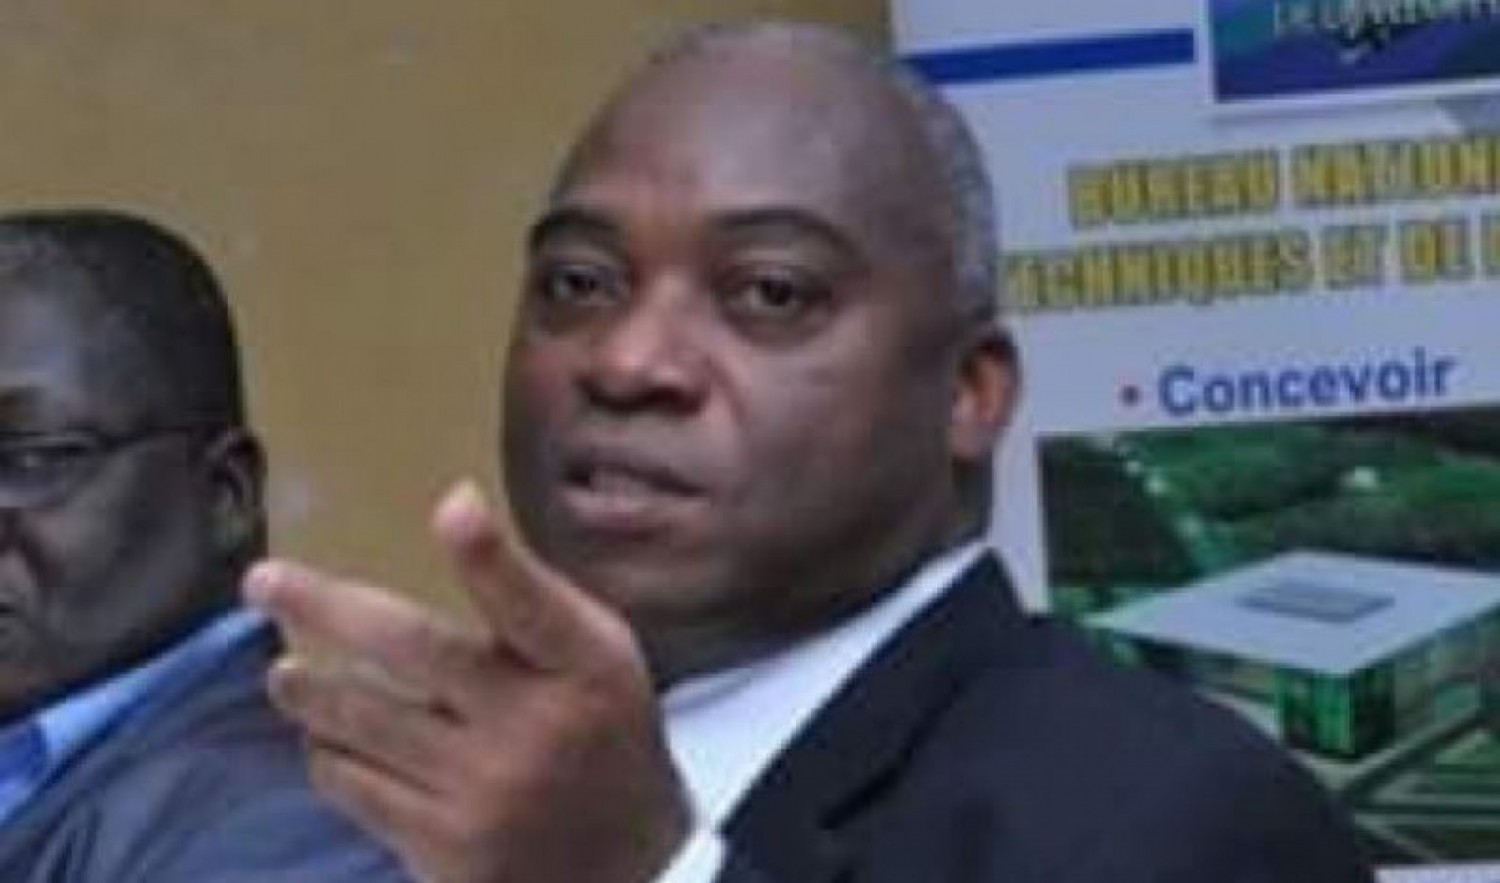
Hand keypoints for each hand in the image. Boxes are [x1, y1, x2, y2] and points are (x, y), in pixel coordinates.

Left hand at [244, 480, 691, 882]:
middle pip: (412, 650)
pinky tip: (330, 742)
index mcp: (584, 669)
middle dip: (326, 607)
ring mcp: (483, 796)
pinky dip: (332, 757)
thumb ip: (529, 596)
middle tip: (264, 582)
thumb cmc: (601, 730)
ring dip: (310, 694)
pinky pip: (357, 789)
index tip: (452, 507)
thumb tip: (454, 508)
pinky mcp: (445, 852)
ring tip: (286, 678)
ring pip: (365, 724)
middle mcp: (532, 730)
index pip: (530, 604)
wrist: (628, 866)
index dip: (488, 556)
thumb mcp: (598, 654)